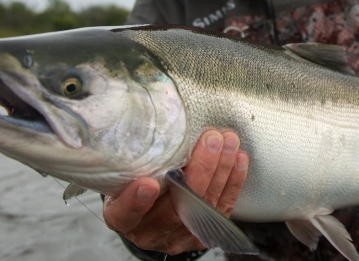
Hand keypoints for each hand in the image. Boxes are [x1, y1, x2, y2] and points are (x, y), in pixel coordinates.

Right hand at [103, 129, 248, 254]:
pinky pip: (222, 209)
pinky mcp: (203, 233)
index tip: (147, 184)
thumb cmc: (132, 184)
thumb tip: (145, 121)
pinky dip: (233, 182)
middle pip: (174, 210)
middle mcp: (150, 232)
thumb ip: (131, 159)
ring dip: (221, 170)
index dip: (135, 202)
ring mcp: (179, 237)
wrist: (149, 215)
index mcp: (121, 218)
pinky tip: (238, 159)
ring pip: (204, 207)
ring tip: (228, 141)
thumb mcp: (122, 175)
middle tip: (210, 139)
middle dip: (199, 172)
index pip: (124, 215)